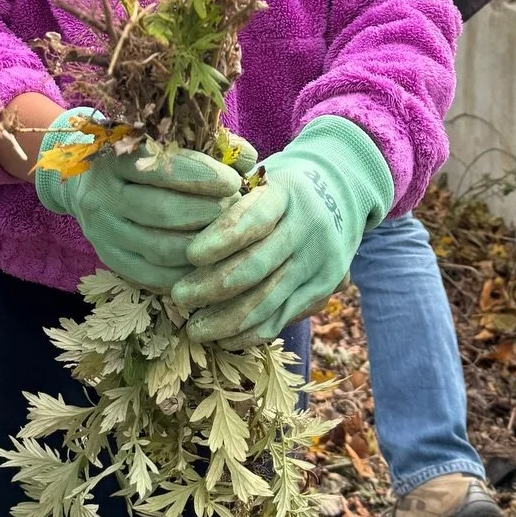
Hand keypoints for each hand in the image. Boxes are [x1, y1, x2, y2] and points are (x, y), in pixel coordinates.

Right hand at [35, 109, 244, 289]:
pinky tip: (209, 262)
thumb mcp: (164, 140)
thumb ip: (208, 144)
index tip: (234, 181)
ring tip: (228, 236)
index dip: (203, 176)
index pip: (162, 168)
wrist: (84, 180)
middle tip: (237, 211)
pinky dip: (185, 272)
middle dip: (208, 213)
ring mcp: (103, 230)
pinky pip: (151, 275)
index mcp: (117, 157)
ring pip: (158, 247)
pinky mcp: (109, 258)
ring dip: (202, 245)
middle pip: (162, 211)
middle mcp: (103, 195)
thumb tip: (248, 156)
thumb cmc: (139, 156)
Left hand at [170, 117, 393, 342]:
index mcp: (286, 193)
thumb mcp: (259, 177)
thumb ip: (225, 200)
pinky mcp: (324, 288)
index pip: (255, 217)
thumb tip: (174, 236)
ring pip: (269, 300)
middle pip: (258, 265)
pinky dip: (251, 333)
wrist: (340, 193)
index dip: (222, 237)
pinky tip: (223, 339)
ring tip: (194, 330)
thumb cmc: (279, 189)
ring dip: (227, 320)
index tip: (189, 254)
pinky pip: (283, 317)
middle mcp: (308, 227)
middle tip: (179, 296)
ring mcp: (319, 261)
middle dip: (213, 286)